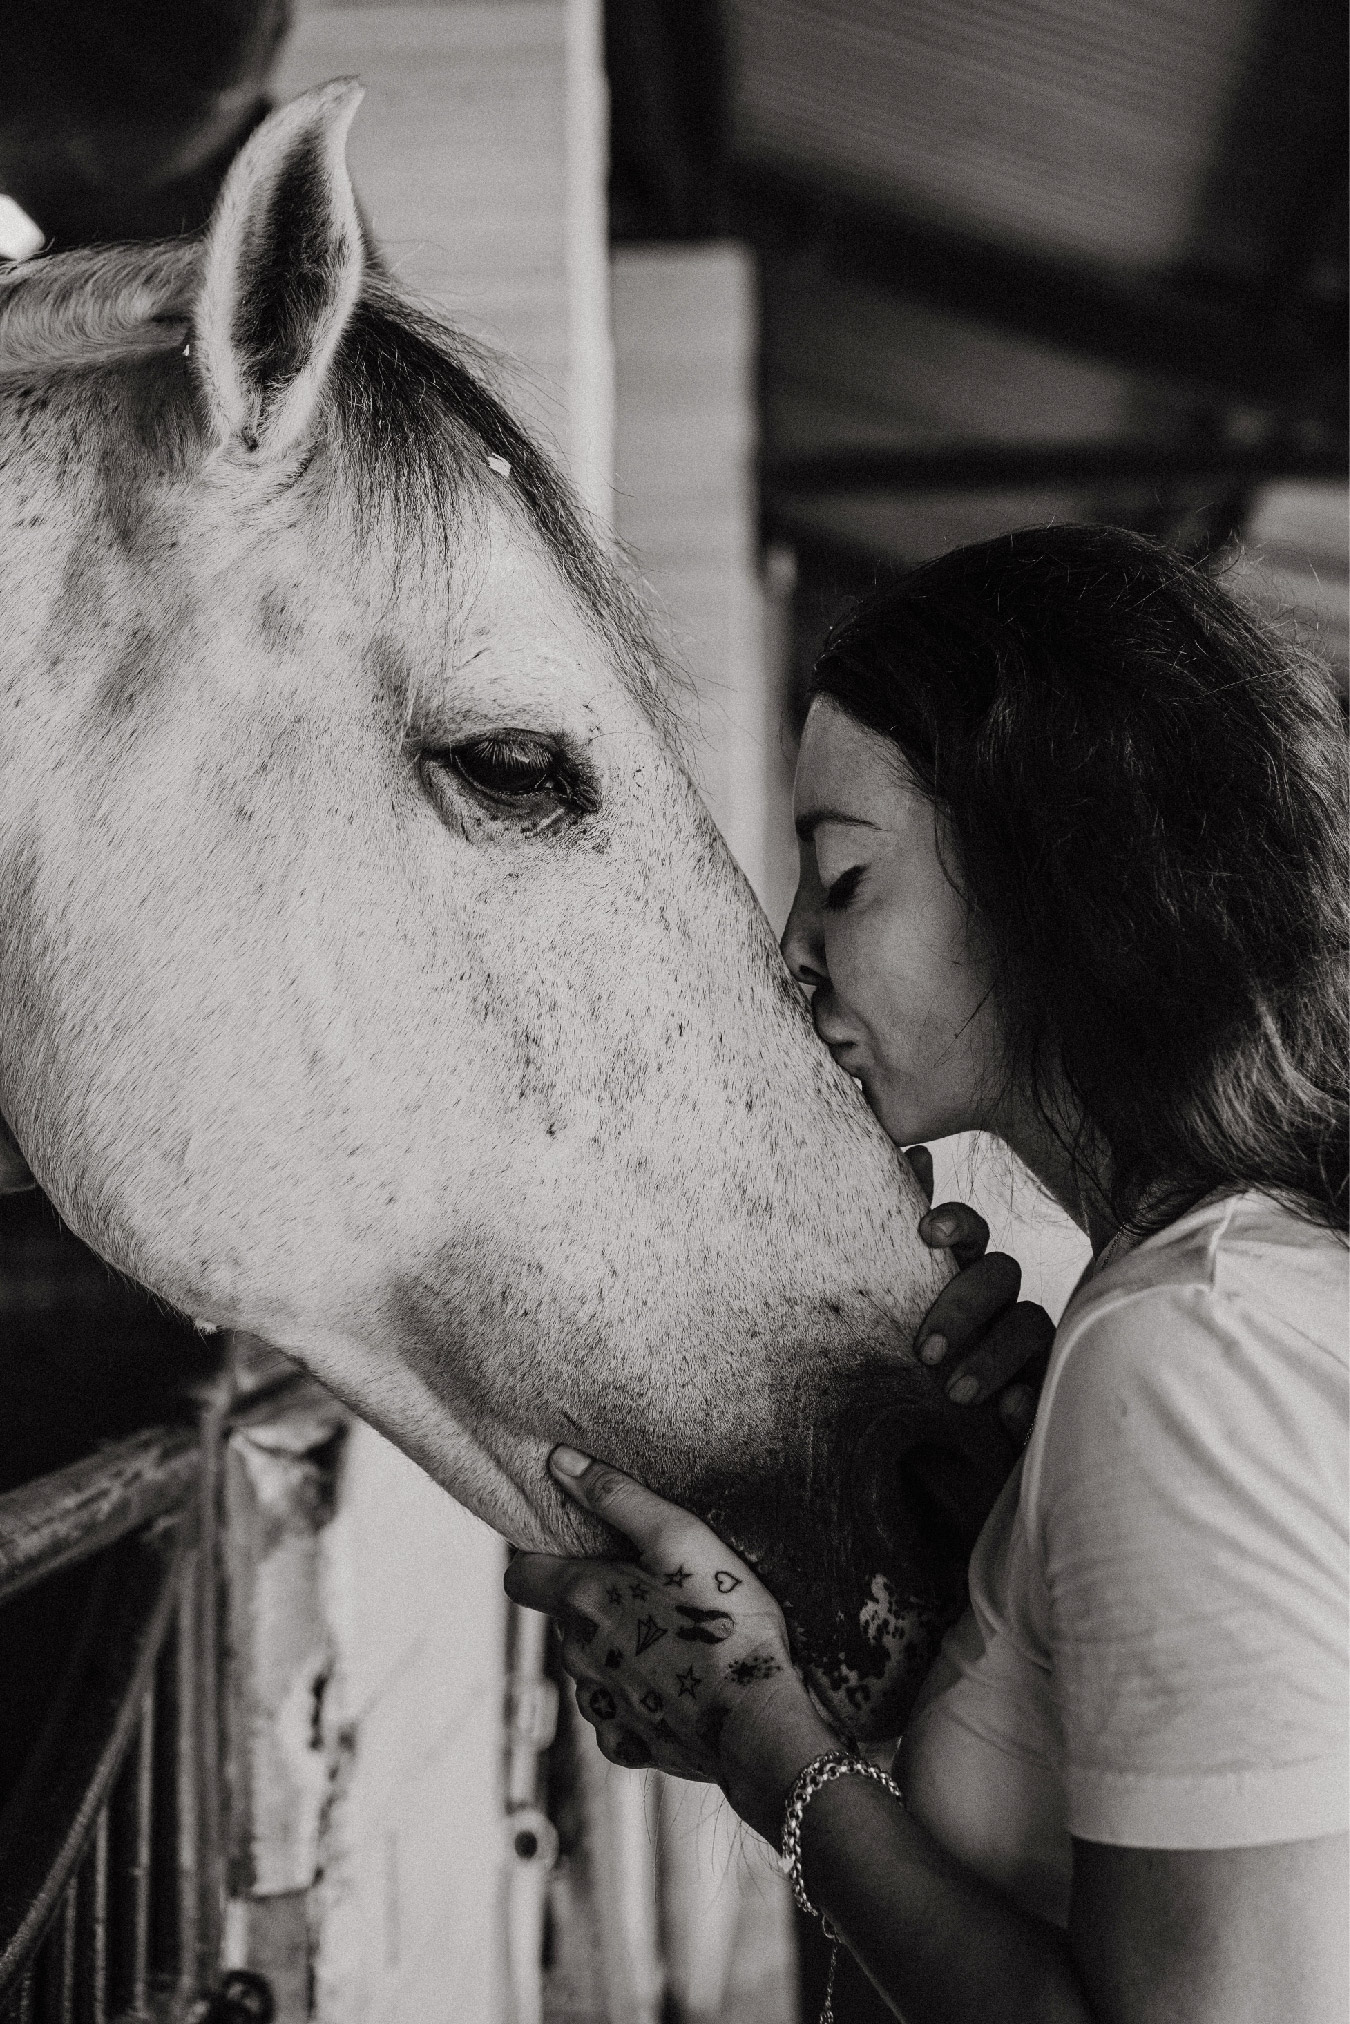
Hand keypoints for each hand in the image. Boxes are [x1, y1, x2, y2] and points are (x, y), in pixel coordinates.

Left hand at [504, 1448, 839, 1842]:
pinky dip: (640, 1700)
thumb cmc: (725, 1620)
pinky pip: (617, 1716)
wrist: (760, 1723)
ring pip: (590, 1668)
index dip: (543, 1560)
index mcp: (581, 1601)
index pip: (520, 1575)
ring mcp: (600, 1709)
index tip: (582, 1553)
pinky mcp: (626, 1747)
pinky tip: (682, 1689)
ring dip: (617, 1652)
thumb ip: (616, 1497)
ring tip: (676, 1642)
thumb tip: (559, 1461)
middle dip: (596, 1603)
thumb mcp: (680, 1537)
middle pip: (565, 1619)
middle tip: (654, 1593)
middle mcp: (577, 1658)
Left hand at [904, 1145, 1053, 1444]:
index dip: (955, 1223)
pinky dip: (1028, 1401)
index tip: (928, 1231)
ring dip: (993, 1354)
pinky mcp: (1040, 1399)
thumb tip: (914, 1154)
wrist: (920, 1464)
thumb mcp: (887, 1320)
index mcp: (959, 1278)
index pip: (968, 1235)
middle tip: (925, 1349)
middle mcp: (998, 1305)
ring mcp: (1026, 1349)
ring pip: (1028, 1325)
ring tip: (956, 1394)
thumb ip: (898, 1253)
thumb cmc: (900, 1380)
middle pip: (998, 1274)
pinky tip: (1009, 1413)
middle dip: (963, 1303)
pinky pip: (1045, 1392)